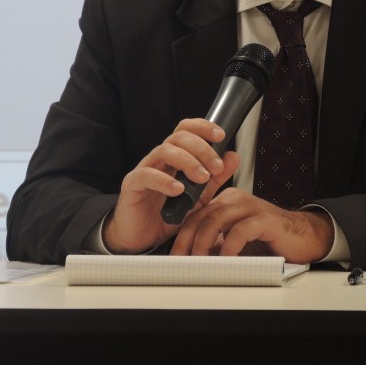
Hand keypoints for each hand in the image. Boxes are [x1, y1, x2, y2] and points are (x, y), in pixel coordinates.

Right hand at [102, 119, 238, 253]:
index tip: (221, 136)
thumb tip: (233, 157)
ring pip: (164, 151)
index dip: (202, 127)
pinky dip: (165, 180)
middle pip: (179, 137)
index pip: (186, 130)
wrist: (143, 237)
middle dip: (202, 149)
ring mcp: (144, 169)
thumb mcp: (200, 197)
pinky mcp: (132, 184)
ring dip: (188, 162)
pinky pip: (146, 175)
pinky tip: (179, 190)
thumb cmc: (168, 214)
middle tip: (216, 167)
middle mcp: (159, 158)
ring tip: (201, 178)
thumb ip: (216, 178)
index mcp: (174, 157)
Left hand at [169, 188, 334, 264]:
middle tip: (181, 262)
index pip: (196, 215)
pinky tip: (226, 261)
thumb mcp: (236, 241)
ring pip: (216, 220)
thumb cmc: (269, 241)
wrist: (303, 238)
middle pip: (202, 216)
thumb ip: (216, 244)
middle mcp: (236, 200)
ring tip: (199, 263)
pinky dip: (229, 247)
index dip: (181, 236)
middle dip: (187, 241)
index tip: (174, 257)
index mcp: (226, 202)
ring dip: (203, 244)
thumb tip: (191, 260)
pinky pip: (241, 231)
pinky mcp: (265, 219)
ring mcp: (251, 207)